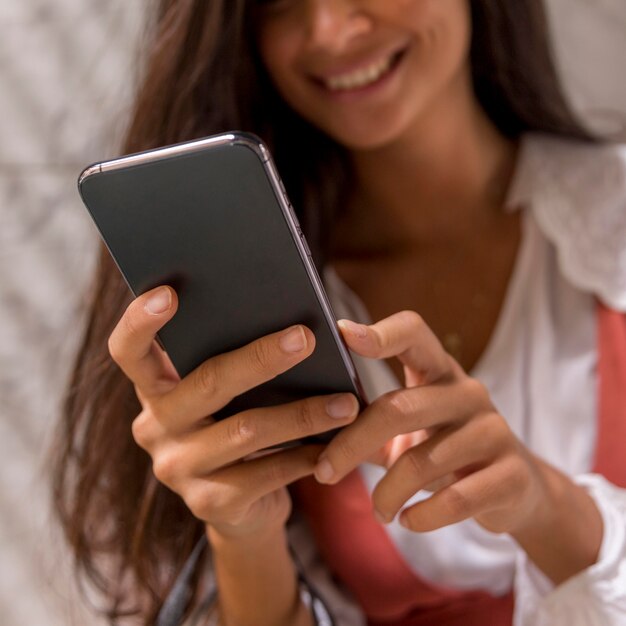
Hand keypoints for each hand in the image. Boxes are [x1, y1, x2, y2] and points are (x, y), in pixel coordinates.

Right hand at [108, 286, 359, 539]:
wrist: (241, 505)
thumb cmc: (238, 425)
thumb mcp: (228, 395)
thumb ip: (236, 363)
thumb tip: (293, 325)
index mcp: (156, 389)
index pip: (129, 352)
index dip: (139, 322)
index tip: (169, 293)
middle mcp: (155, 428)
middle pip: (207, 384)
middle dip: (261, 358)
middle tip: (306, 338)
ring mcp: (178, 469)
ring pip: (247, 430)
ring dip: (303, 414)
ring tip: (346, 403)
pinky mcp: (209, 505)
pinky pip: (267, 474)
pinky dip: (305, 456)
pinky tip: (335, 445)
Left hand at [315, 311, 549, 536]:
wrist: (514, 489)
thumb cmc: (444, 450)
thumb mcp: (409, 429)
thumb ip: (368, 420)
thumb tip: (307, 427)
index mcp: (439, 371)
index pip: (413, 332)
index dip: (380, 332)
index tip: (343, 335)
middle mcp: (468, 392)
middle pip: (398, 408)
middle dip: (352, 444)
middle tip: (324, 473)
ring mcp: (493, 431)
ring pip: (422, 462)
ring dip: (387, 494)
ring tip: (378, 511)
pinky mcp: (510, 474)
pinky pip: (456, 499)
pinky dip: (423, 516)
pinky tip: (408, 521)